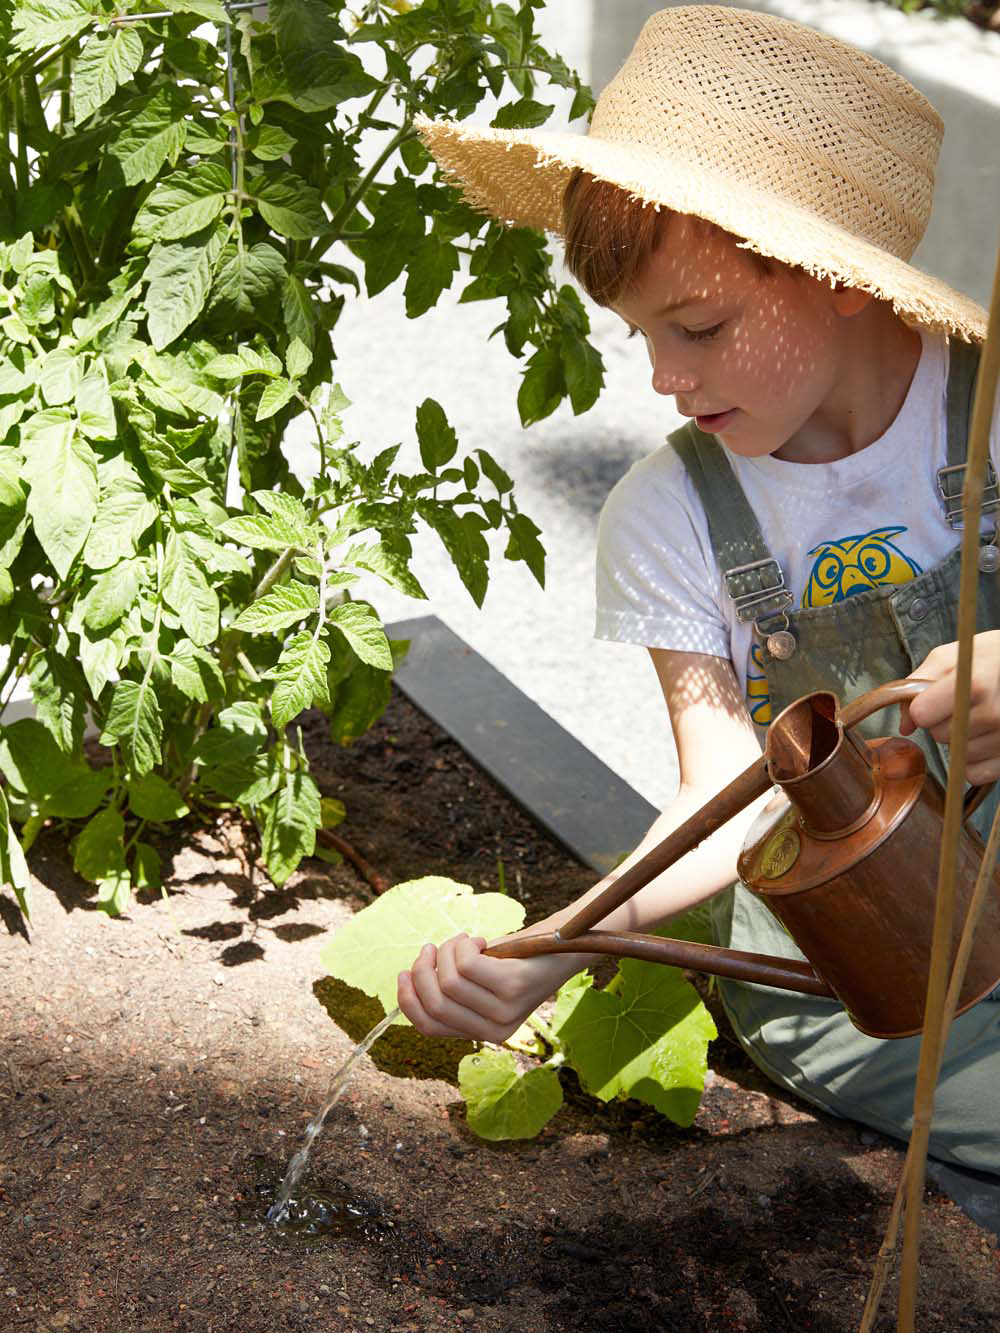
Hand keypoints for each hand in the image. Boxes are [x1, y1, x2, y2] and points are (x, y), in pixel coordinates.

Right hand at [397, 930, 585, 1043]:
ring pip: (449, 980)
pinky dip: (463, 945)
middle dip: (422, 971)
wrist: (562, 945)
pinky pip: (466, 964)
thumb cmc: (517, 960)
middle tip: (430, 948)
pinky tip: (478, 940)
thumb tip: (409, 981)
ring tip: (463, 941)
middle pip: (435, 1003)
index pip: (430, 1026)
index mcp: (485, 1034)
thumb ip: (453, 991)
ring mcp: (505, 1009)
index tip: (402, 972)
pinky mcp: (513, 985)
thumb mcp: (482, 982)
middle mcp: (495, 1029)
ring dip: (447, 951)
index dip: (408, 999)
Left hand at [900, 631, 999, 782]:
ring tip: (977, 717)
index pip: (923, 713)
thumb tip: (905, 725)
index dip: (922, 707)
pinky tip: (985, 737)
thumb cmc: (987, 660)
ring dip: (959, 742)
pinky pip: (975, 773)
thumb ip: (918, 684)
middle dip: (942, 722)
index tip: (932, 699)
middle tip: (963, 705)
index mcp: (975, 683)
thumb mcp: (951, 658)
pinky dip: (974, 761)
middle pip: (940, 736)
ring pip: (957, 757)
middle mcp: (995, 713)